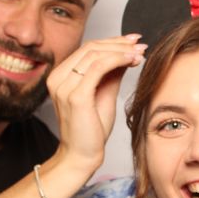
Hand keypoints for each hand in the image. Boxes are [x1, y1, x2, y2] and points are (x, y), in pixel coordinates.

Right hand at [46, 34, 145, 172]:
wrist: (82, 156)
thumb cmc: (92, 129)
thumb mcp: (104, 93)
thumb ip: (111, 73)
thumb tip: (127, 53)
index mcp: (61, 75)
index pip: (88, 48)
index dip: (112, 41)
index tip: (133, 41)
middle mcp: (58, 78)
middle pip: (91, 47)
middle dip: (119, 43)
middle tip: (140, 44)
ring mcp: (64, 86)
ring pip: (95, 54)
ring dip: (121, 50)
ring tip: (140, 53)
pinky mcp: (75, 96)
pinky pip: (98, 68)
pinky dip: (118, 60)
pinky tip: (132, 61)